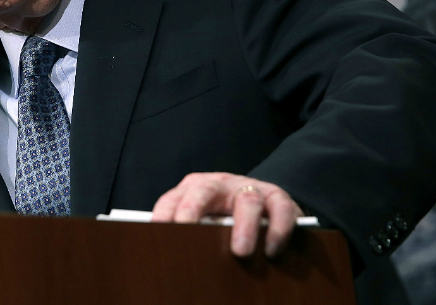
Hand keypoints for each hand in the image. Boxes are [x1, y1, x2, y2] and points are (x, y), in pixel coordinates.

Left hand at [151, 172, 303, 257]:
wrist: (267, 199)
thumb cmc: (228, 215)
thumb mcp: (207, 217)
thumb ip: (191, 228)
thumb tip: (172, 252)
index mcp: (196, 188)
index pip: (173, 198)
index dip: (163, 214)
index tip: (155, 231)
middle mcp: (221, 184)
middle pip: (203, 190)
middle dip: (192, 210)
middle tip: (186, 230)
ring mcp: (251, 188)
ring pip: (247, 201)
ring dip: (244, 227)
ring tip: (240, 252)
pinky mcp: (278, 197)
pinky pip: (280, 210)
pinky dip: (276, 229)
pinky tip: (270, 250)